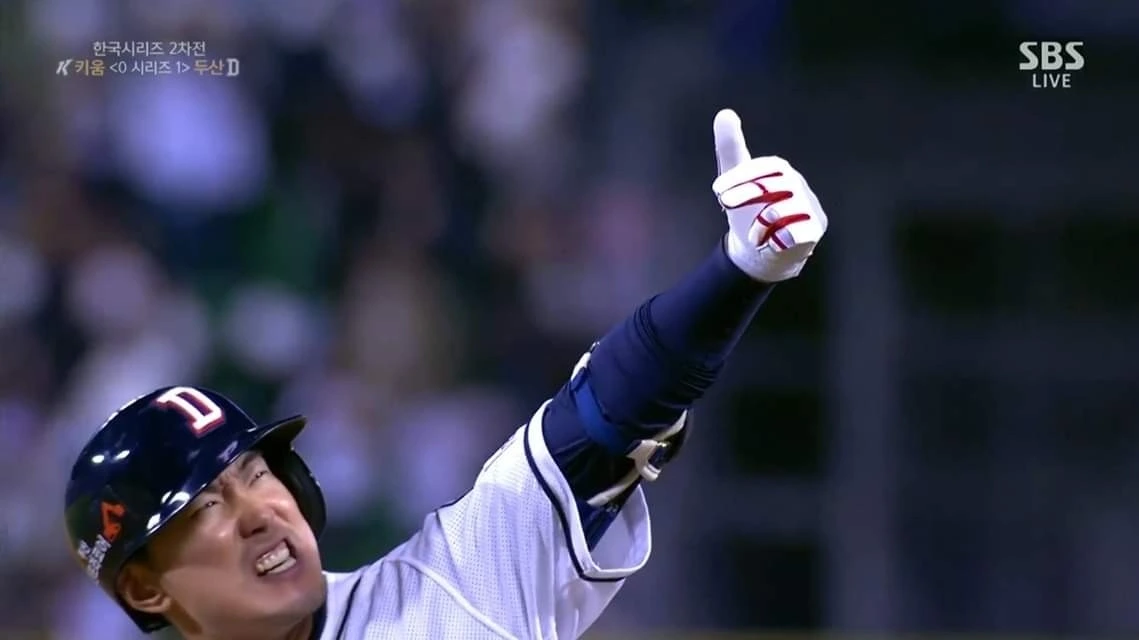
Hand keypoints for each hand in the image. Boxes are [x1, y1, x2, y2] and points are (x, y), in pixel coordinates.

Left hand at [712, 109, 827, 281]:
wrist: (761, 251)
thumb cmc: (749, 210)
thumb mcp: (736, 180)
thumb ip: (730, 148)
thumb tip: (725, 113)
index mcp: (780, 170)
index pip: (766, 167)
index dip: (741, 177)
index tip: (717, 190)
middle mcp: (798, 185)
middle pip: (775, 185)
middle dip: (746, 194)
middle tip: (725, 205)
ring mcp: (810, 207)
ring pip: (783, 210)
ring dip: (759, 224)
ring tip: (752, 234)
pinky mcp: (815, 229)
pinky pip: (796, 232)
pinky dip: (777, 240)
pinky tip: (770, 243)